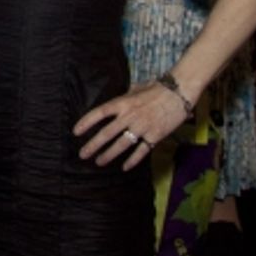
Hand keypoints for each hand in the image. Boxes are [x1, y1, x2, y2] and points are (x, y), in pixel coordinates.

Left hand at [73, 81, 188, 170]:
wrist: (179, 93)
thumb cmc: (157, 88)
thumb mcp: (136, 89)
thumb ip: (124, 97)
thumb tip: (117, 102)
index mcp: (122, 103)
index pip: (99, 113)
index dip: (85, 122)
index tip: (76, 132)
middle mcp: (129, 116)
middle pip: (107, 133)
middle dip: (93, 145)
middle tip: (82, 154)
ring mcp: (142, 127)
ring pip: (121, 145)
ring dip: (109, 155)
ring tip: (98, 162)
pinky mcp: (154, 136)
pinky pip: (141, 151)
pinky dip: (133, 160)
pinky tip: (125, 167)